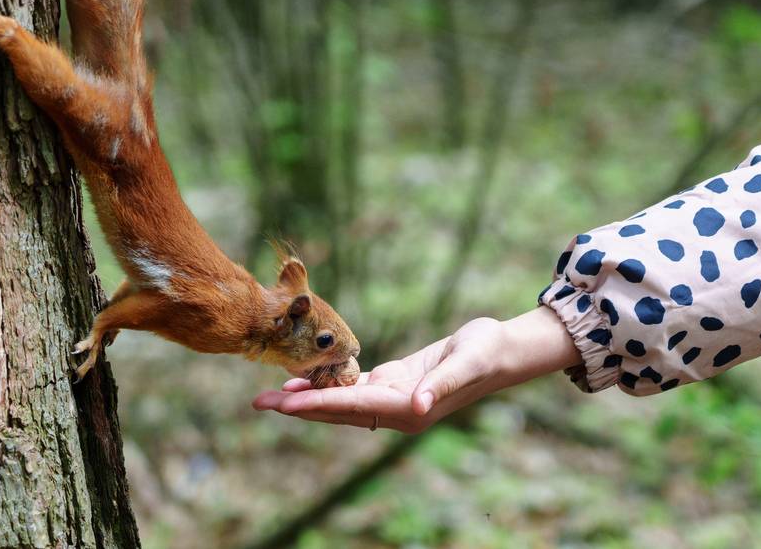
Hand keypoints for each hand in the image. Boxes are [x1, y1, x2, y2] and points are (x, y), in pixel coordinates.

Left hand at [252, 307, 581, 432]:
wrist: (501, 349)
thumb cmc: (485, 353)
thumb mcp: (464, 364)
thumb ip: (440, 385)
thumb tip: (416, 406)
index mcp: (409, 409)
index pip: (351, 407)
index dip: (316, 405)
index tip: (284, 404)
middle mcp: (396, 409)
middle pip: (337, 411)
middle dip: (298, 407)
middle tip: (258, 402)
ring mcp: (394, 397)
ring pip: (340, 401)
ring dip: (307, 398)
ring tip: (273, 393)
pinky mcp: (395, 382)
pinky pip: (354, 388)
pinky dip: (328, 384)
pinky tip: (306, 378)